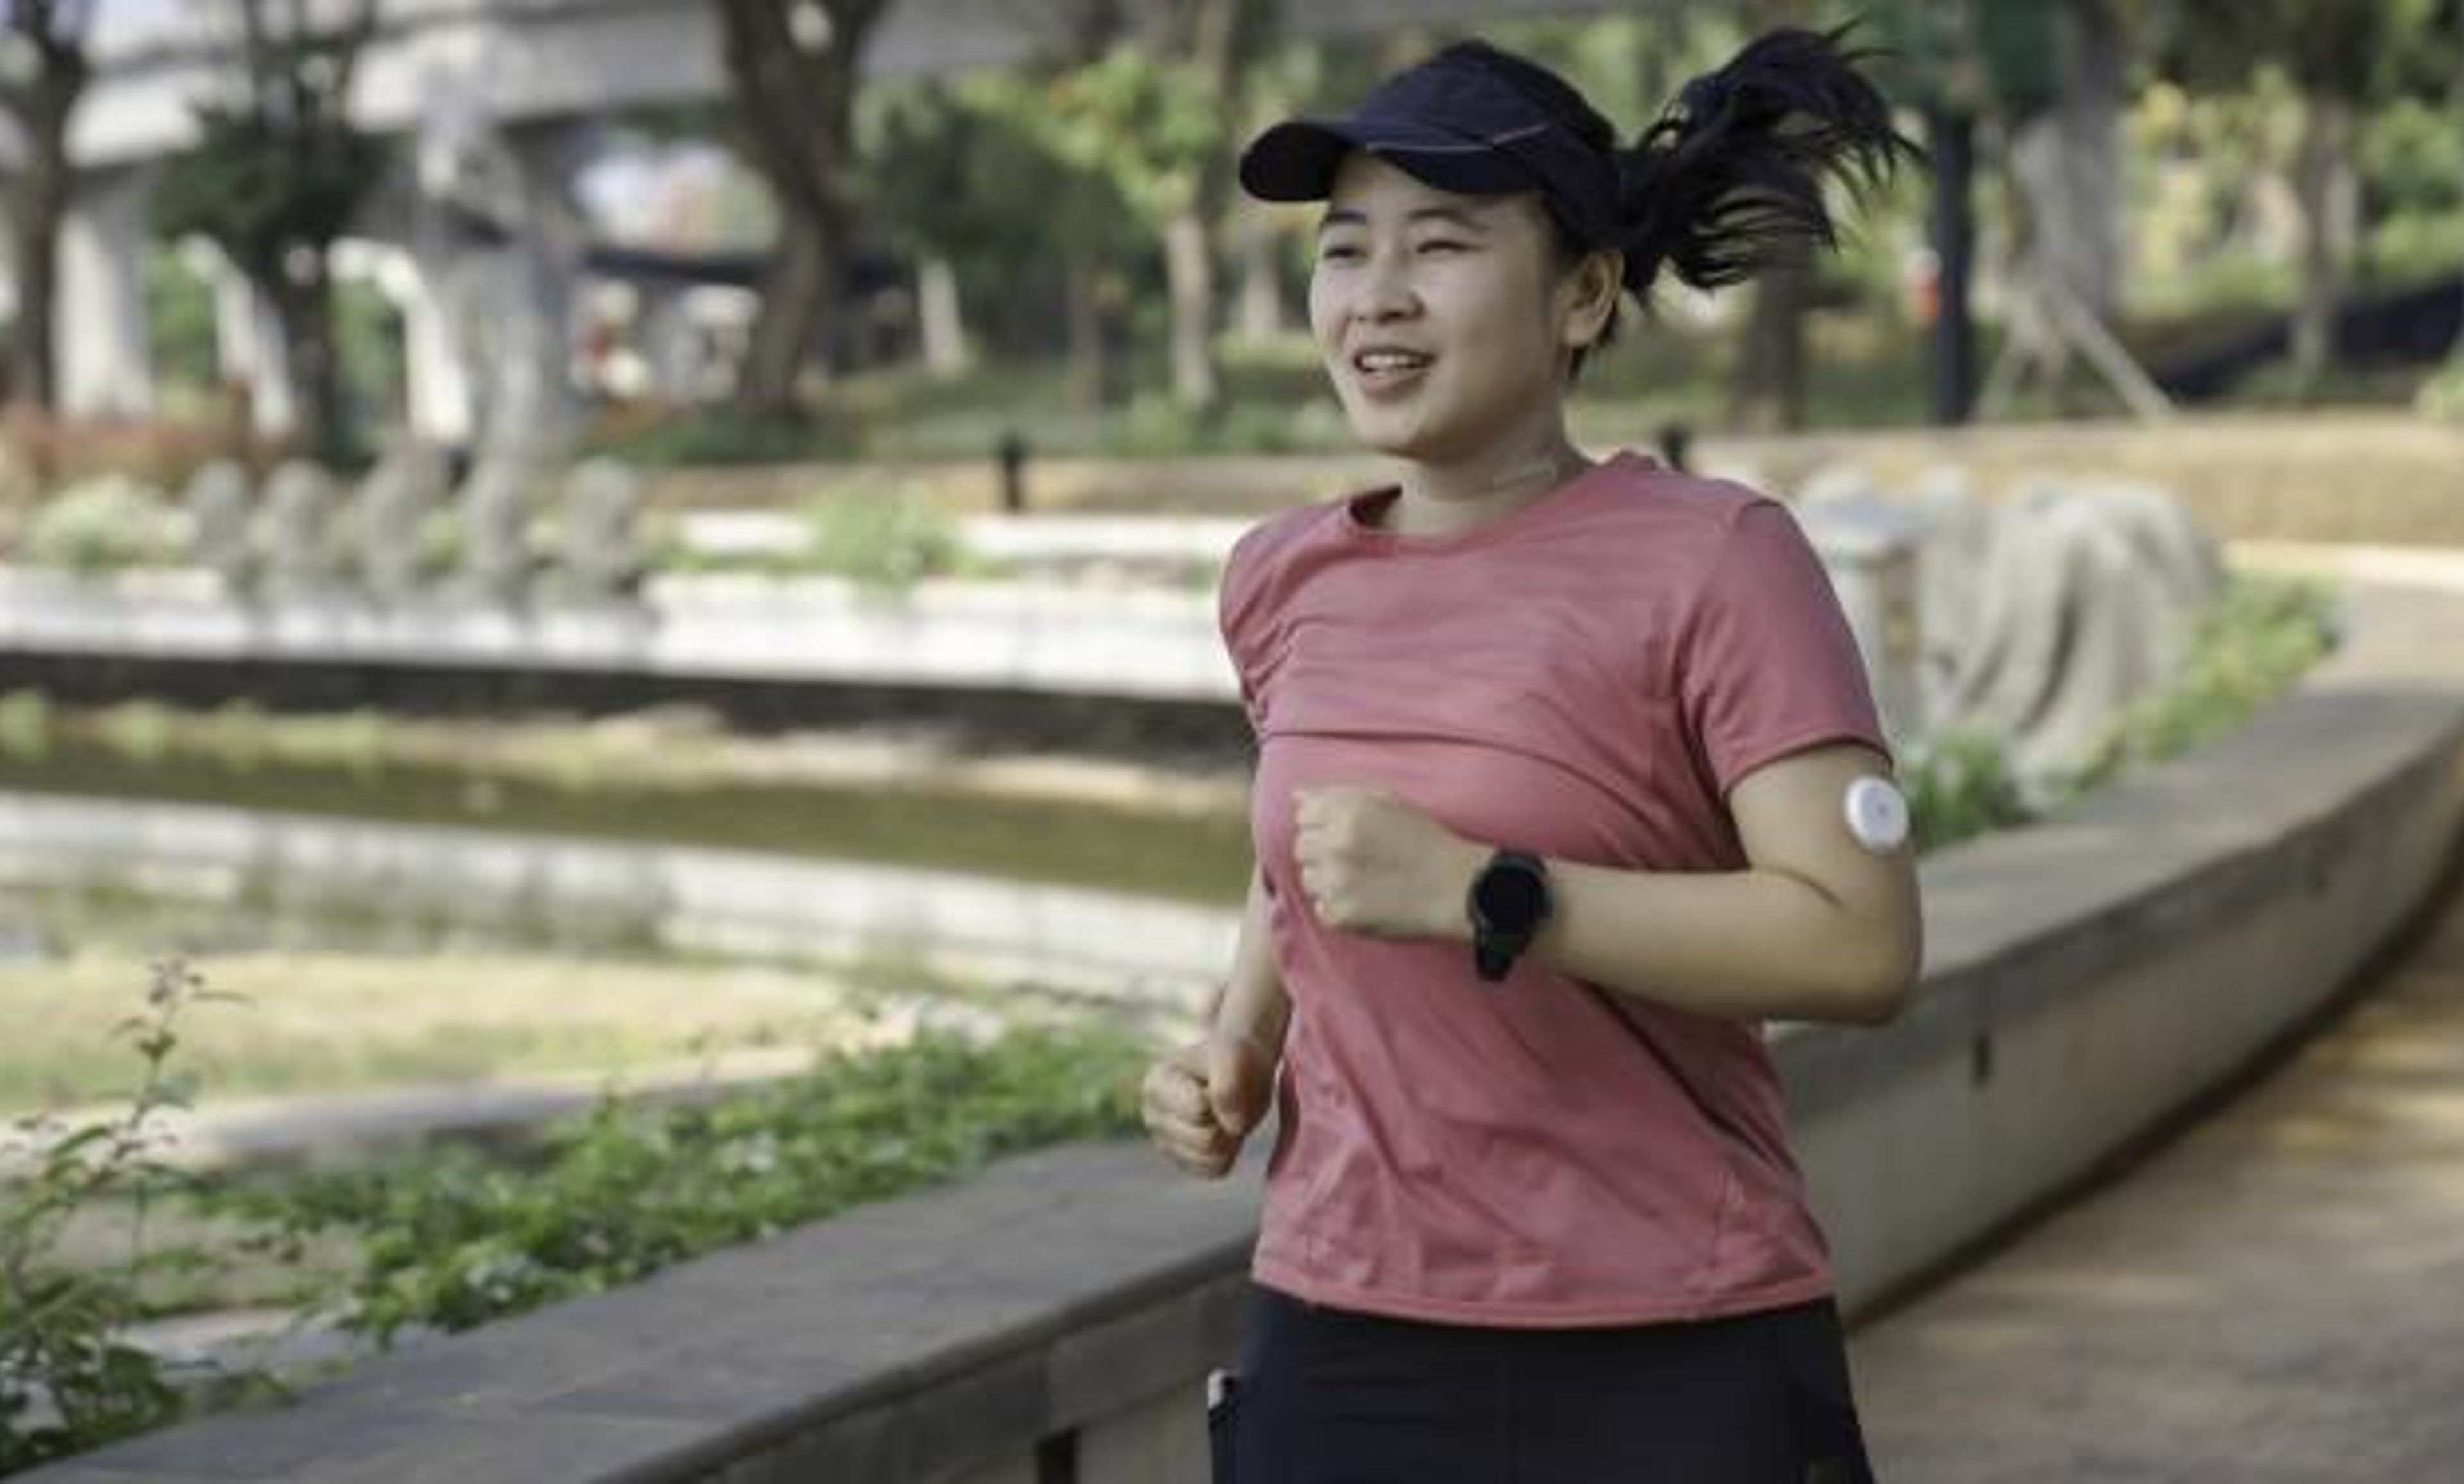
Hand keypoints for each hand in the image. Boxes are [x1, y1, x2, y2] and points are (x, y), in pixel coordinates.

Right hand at [1141, 1031, 1274, 1179]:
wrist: (1240, 1068)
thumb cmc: (1233, 1056)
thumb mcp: (1234, 1054)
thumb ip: (1228, 1085)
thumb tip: (1232, 1127)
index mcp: (1155, 1084)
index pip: (1200, 1110)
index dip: (1223, 1097)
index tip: (1222, 1079)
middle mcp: (1152, 1116)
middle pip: (1206, 1139)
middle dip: (1228, 1120)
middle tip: (1230, 1099)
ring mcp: (1165, 1141)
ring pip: (1211, 1158)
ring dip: (1231, 1137)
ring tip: (1226, 1113)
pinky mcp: (1183, 1160)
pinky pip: (1215, 1170)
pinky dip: (1229, 1152)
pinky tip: (1223, 1130)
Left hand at [1293, 784, 1481, 939]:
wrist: (1455, 888)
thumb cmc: (1425, 842)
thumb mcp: (1388, 803)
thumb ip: (1338, 796)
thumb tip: (1297, 796)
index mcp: (1348, 813)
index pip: (1304, 816)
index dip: (1323, 825)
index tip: (1347, 835)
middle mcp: (1336, 845)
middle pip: (1301, 848)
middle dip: (1323, 852)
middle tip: (1358, 860)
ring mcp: (1335, 882)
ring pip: (1308, 879)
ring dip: (1328, 880)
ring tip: (1364, 881)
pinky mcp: (1340, 915)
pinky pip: (1322, 909)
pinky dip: (1339, 908)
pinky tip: (1367, 901)